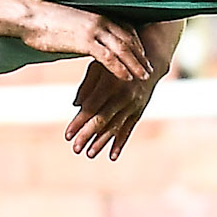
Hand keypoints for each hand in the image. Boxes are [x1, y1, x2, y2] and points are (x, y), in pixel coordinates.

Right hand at [20, 1, 150, 80]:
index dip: (136, 42)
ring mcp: (94, 30)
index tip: (143, 54)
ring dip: (136, 63)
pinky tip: (127, 78)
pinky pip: (108, 57)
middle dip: (141, 55)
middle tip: (150, 68)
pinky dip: (120, 68)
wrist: (29, 16)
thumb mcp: (70, 22)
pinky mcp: (85, 41)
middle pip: (129, 39)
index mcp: (97, 14)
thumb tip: (86, 36)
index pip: (125, 28)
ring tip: (145, 76)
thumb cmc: (44, 20)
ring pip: (123, 48)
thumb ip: (83, 28)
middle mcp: (100, 20)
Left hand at [64, 20, 180, 159]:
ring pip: (115, 127)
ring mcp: (133, 105)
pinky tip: (112, 156)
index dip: (78, 122)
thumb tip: (76, 105)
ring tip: (89, 154)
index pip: (91, 107)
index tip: (67, 135)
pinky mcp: (139, 111)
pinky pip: (129, 129)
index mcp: (110, 83)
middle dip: (87, 135)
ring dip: (102, 142)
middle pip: (102, 120)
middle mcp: (123, 96)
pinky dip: (120, 143)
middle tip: (75, 148)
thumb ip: (87, 85)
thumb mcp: (99, 66)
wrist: (149, 60)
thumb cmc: (116, 62)